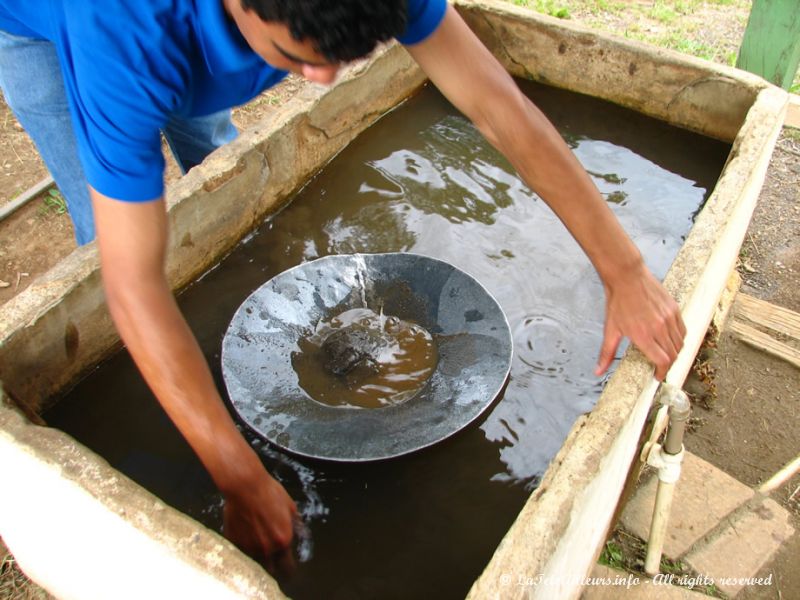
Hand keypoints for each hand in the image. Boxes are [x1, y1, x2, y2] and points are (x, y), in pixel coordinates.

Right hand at [223, 470, 297, 574]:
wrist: (245, 486)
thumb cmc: (269, 493)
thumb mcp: (290, 507)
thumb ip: (296, 525)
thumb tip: (302, 534)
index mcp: (283, 541)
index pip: (288, 567)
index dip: (288, 568)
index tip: (288, 568)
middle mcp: (266, 548)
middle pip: (270, 568)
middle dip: (273, 565)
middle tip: (272, 558)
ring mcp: (248, 546)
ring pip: (254, 560)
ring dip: (258, 554)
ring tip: (257, 539)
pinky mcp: (234, 541)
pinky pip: (240, 549)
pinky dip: (243, 545)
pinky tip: (245, 532)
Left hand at [595, 264, 685, 380]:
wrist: (626, 277)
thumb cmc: (617, 302)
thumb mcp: (610, 329)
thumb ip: (606, 353)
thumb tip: (598, 371)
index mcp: (644, 335)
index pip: (663, 361)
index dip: (662, 372)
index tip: (657, 376)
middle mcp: (659, 328)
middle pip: (673, 355)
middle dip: (668, 364)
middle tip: (660, 366)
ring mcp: (669, 318)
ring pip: (680, 343)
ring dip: (675, 352)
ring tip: (666, 354)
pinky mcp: (674, 309)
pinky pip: (682, 330)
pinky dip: (679, 338)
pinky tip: (670, 339)